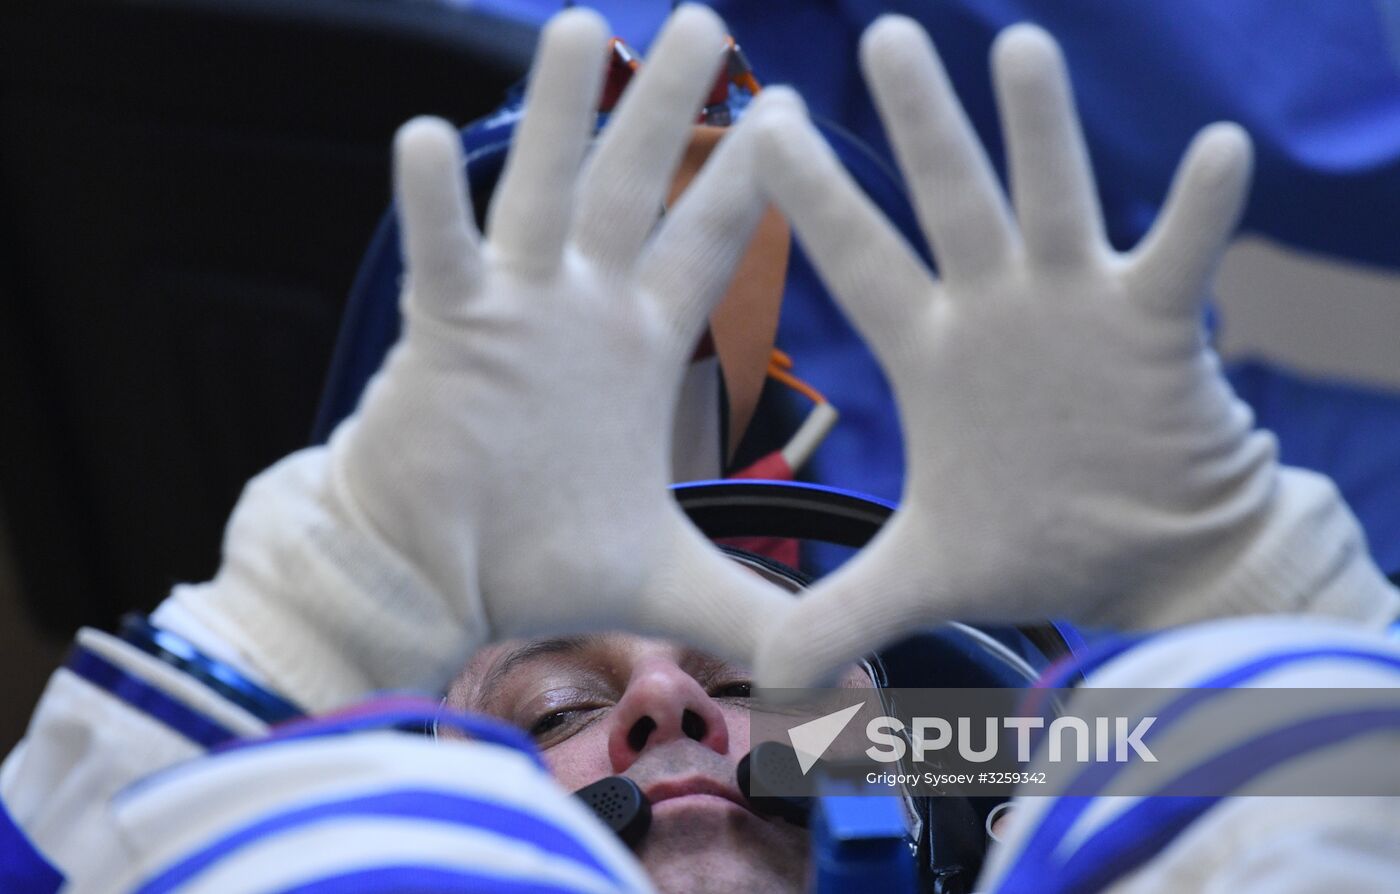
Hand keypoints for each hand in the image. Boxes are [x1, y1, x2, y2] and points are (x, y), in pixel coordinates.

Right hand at [158, 5, 795, 709]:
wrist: (434, 579)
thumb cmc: (536, 562)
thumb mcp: (663, 577)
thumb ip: (747, 605)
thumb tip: (834, 664)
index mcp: (637, 345)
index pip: (707, 243)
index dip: (750, 179)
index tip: (795, 109)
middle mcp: (579, 308)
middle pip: (632, 185)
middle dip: (668, 105)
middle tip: (707, 18)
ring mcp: (511, 310)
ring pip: (538, 189)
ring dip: (556, 112)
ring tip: (578, 25)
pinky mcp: (444, 334)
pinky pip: (438, 257)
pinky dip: (430, 204)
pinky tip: (420, 135)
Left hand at [752, 18, 1395, 686]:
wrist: (1149, 555)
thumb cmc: (1038, 546)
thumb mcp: (924, 573)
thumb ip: (839, 610)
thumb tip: (764, 681)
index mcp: (932, 350)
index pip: (857, 258)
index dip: (811, 194)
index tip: (761, 118)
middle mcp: (997, 309)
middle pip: (948, 198)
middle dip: (918, 122)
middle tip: (884, 34)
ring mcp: (1077, 308)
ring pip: (1055, 199)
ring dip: (1041, 130)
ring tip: (1022, 45)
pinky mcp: (1159, 327)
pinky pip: (1183, 254)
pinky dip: (1200, 208)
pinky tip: (1217, 149)